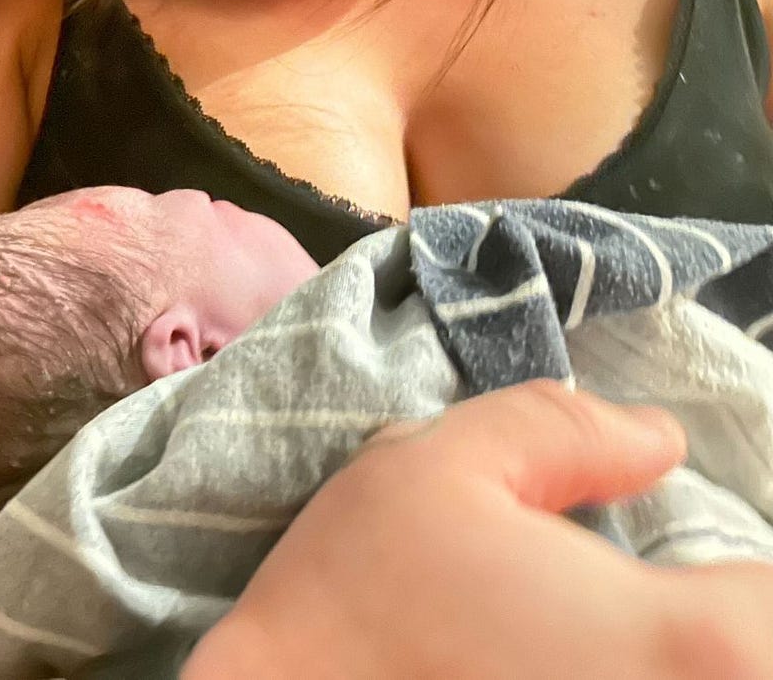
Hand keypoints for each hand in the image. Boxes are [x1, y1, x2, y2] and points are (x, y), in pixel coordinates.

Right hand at [184, 380, 772, 678]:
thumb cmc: (352, 604)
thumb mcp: (434, 468)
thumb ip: (561, 430)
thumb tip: (655, 441)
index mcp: (688, 641)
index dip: (732, 574)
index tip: (673, 568)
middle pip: (756, 652)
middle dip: (717, 628)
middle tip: (620, 613)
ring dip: (673, 661)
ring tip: (569, 646)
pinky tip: (542, 668)